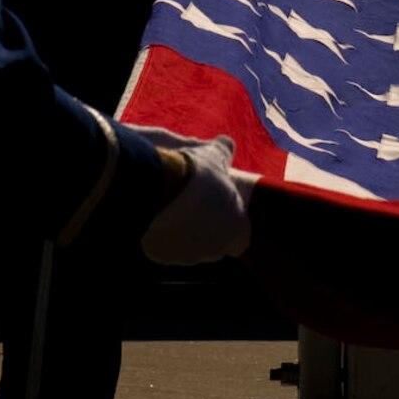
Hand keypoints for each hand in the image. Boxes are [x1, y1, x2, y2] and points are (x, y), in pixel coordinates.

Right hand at [142, 135, 251, 264]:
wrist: (159, 186)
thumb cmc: (195, 172)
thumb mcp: (214, 154)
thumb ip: (225, 150)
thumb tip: (227, 142)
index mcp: (238, 229)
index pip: (241, 236)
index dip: (231, 221)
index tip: (218, 206)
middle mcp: (216, 249)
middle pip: (215, 245)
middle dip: (207, 229)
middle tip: (193, 205)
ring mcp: (188, 256)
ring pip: (189, 249)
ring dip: (184, 233)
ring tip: (172, 207)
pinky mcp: (162, 256)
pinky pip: (165, 248)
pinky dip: (163, 236)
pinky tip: (157, 216)